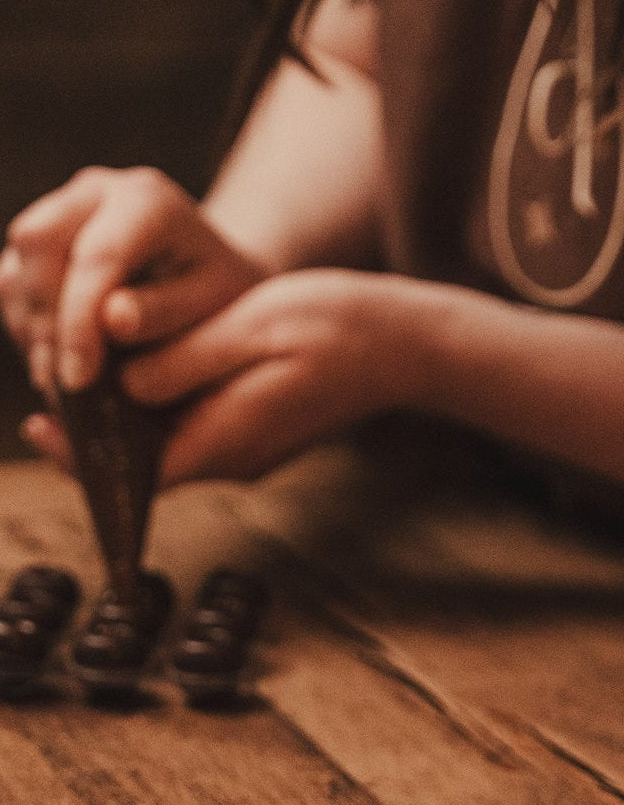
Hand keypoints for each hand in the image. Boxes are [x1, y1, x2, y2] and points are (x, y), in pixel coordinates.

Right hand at [0, 165, 265, 394]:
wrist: (217, 278)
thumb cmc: (225, 297)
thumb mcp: (218, 307)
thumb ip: (167, 311)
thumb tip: (111, 319)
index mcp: (149, 200)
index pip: (98, 255)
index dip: (80, 320)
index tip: (80, 378)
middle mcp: (97, 191)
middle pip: (39, 244)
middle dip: (49, 321)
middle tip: (69, 386)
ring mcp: (63, 208)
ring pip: (16, 264)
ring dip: (34, 328)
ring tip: (67, 381)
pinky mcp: (42, 238)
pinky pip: (11, 281)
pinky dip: (28, 326)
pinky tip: (60, 362)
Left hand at [22, 268, 426, 485]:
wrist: (401, 343)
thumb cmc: (334, 330)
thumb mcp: (248, 330)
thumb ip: (180, 361)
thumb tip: (126, 384)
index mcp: (229, 442)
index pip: (138, 474)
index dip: (83, 457)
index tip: (41, 426)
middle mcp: (236, 456)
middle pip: (148, 459)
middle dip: (100, 429)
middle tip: (58, 376)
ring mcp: (251, 445)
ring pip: (170, 439)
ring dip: (130, 414)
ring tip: (95, 363)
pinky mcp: (260, 428)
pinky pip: (196, 424)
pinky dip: (164, 403)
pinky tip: (149, 363)